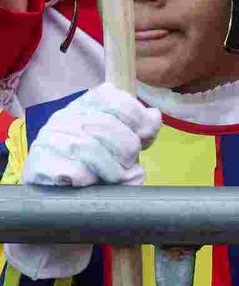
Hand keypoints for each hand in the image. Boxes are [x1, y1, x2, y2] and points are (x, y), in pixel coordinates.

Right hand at [22, 82, 158, 187]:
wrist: (55, 182)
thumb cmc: (96, 157)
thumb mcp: (123, 137)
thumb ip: (142, 127)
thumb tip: (154, 116)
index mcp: (90, 103)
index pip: (120, 102)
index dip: (138, 123)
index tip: (144, 140)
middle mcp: (67, 115)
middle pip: (107, 126)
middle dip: (126, 150)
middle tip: (130, 165)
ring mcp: (49, 138)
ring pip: (88, 147)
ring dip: (111, 169)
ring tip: (116, 177)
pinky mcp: (39, 163)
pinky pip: (72, 170)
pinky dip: (89, 180)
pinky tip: (91, 183)